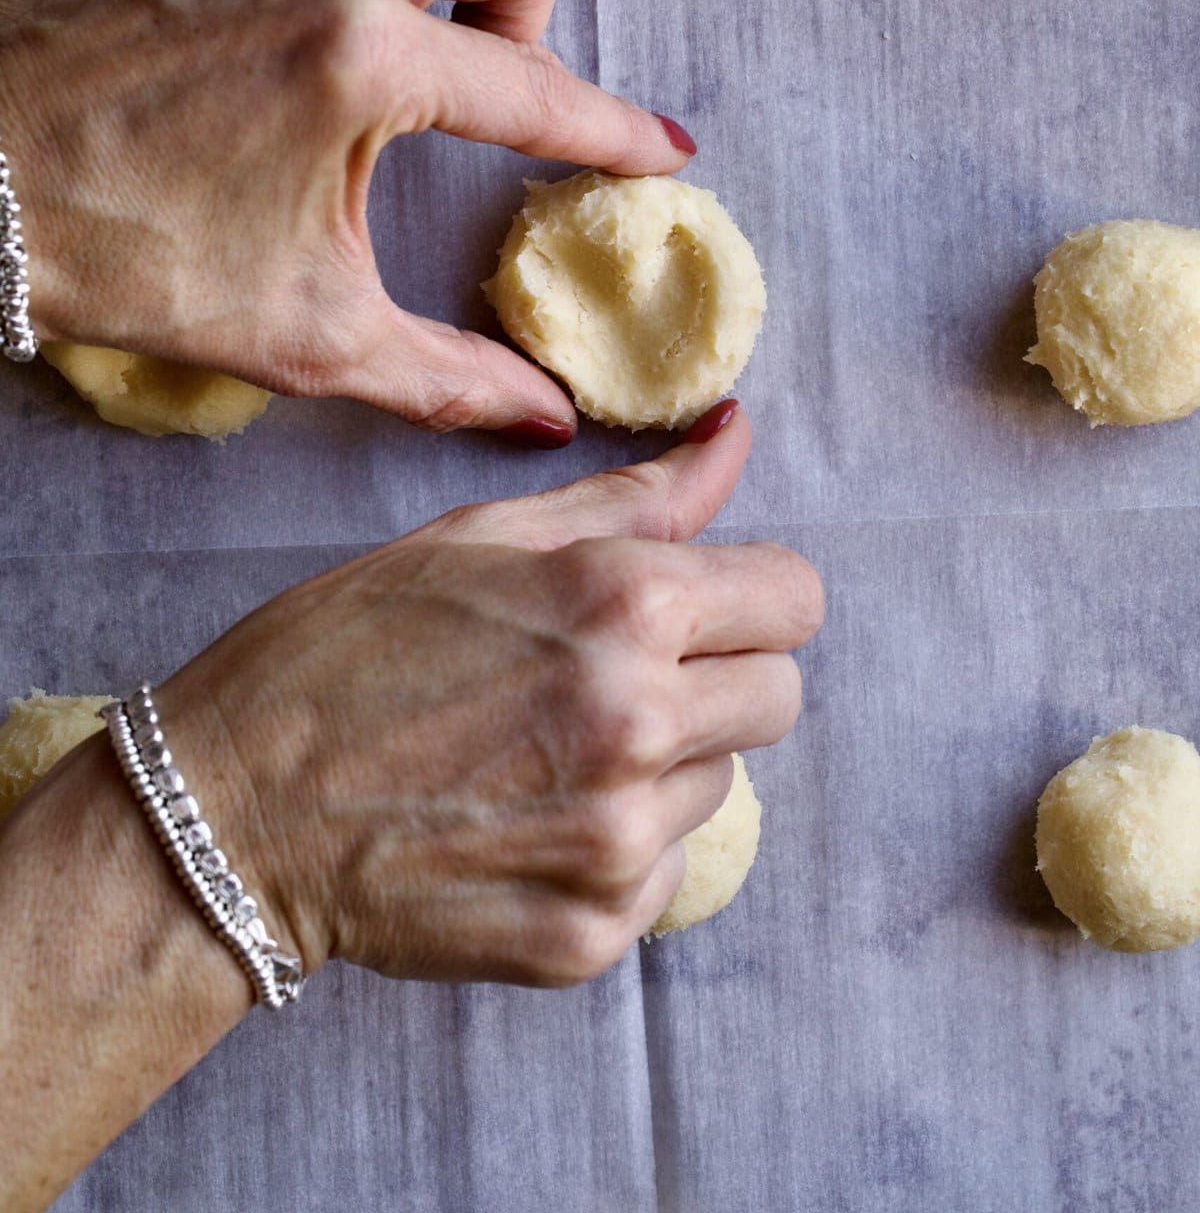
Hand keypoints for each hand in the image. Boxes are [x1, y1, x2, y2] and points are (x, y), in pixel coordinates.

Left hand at [0, 0, 693, 435]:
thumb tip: (547, 417)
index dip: (615, 132)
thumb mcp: (306, 334)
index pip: (540, 93)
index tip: (658, 148)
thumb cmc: (130, 258)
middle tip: (486, 78)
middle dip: (540, 6)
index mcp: (364, 65)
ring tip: (423, 1)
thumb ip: (448, 377)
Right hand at [156, 405, 822, 984]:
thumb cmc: (347, 647)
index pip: (796, 599)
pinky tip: (522, 819)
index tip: (695, 604)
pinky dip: (613, 847)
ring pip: (719, 784)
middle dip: (717, 675)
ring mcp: (618, 844)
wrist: (232, 810)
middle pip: (779, 696)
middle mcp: (639, 724)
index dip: (748, 594)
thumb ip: (638, 495)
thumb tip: (735, 433)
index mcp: (623, 603)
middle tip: (612, 673)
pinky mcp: (591, 936)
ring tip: (544, 748)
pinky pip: (661, 874)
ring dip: (662, 762)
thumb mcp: (485, 536)